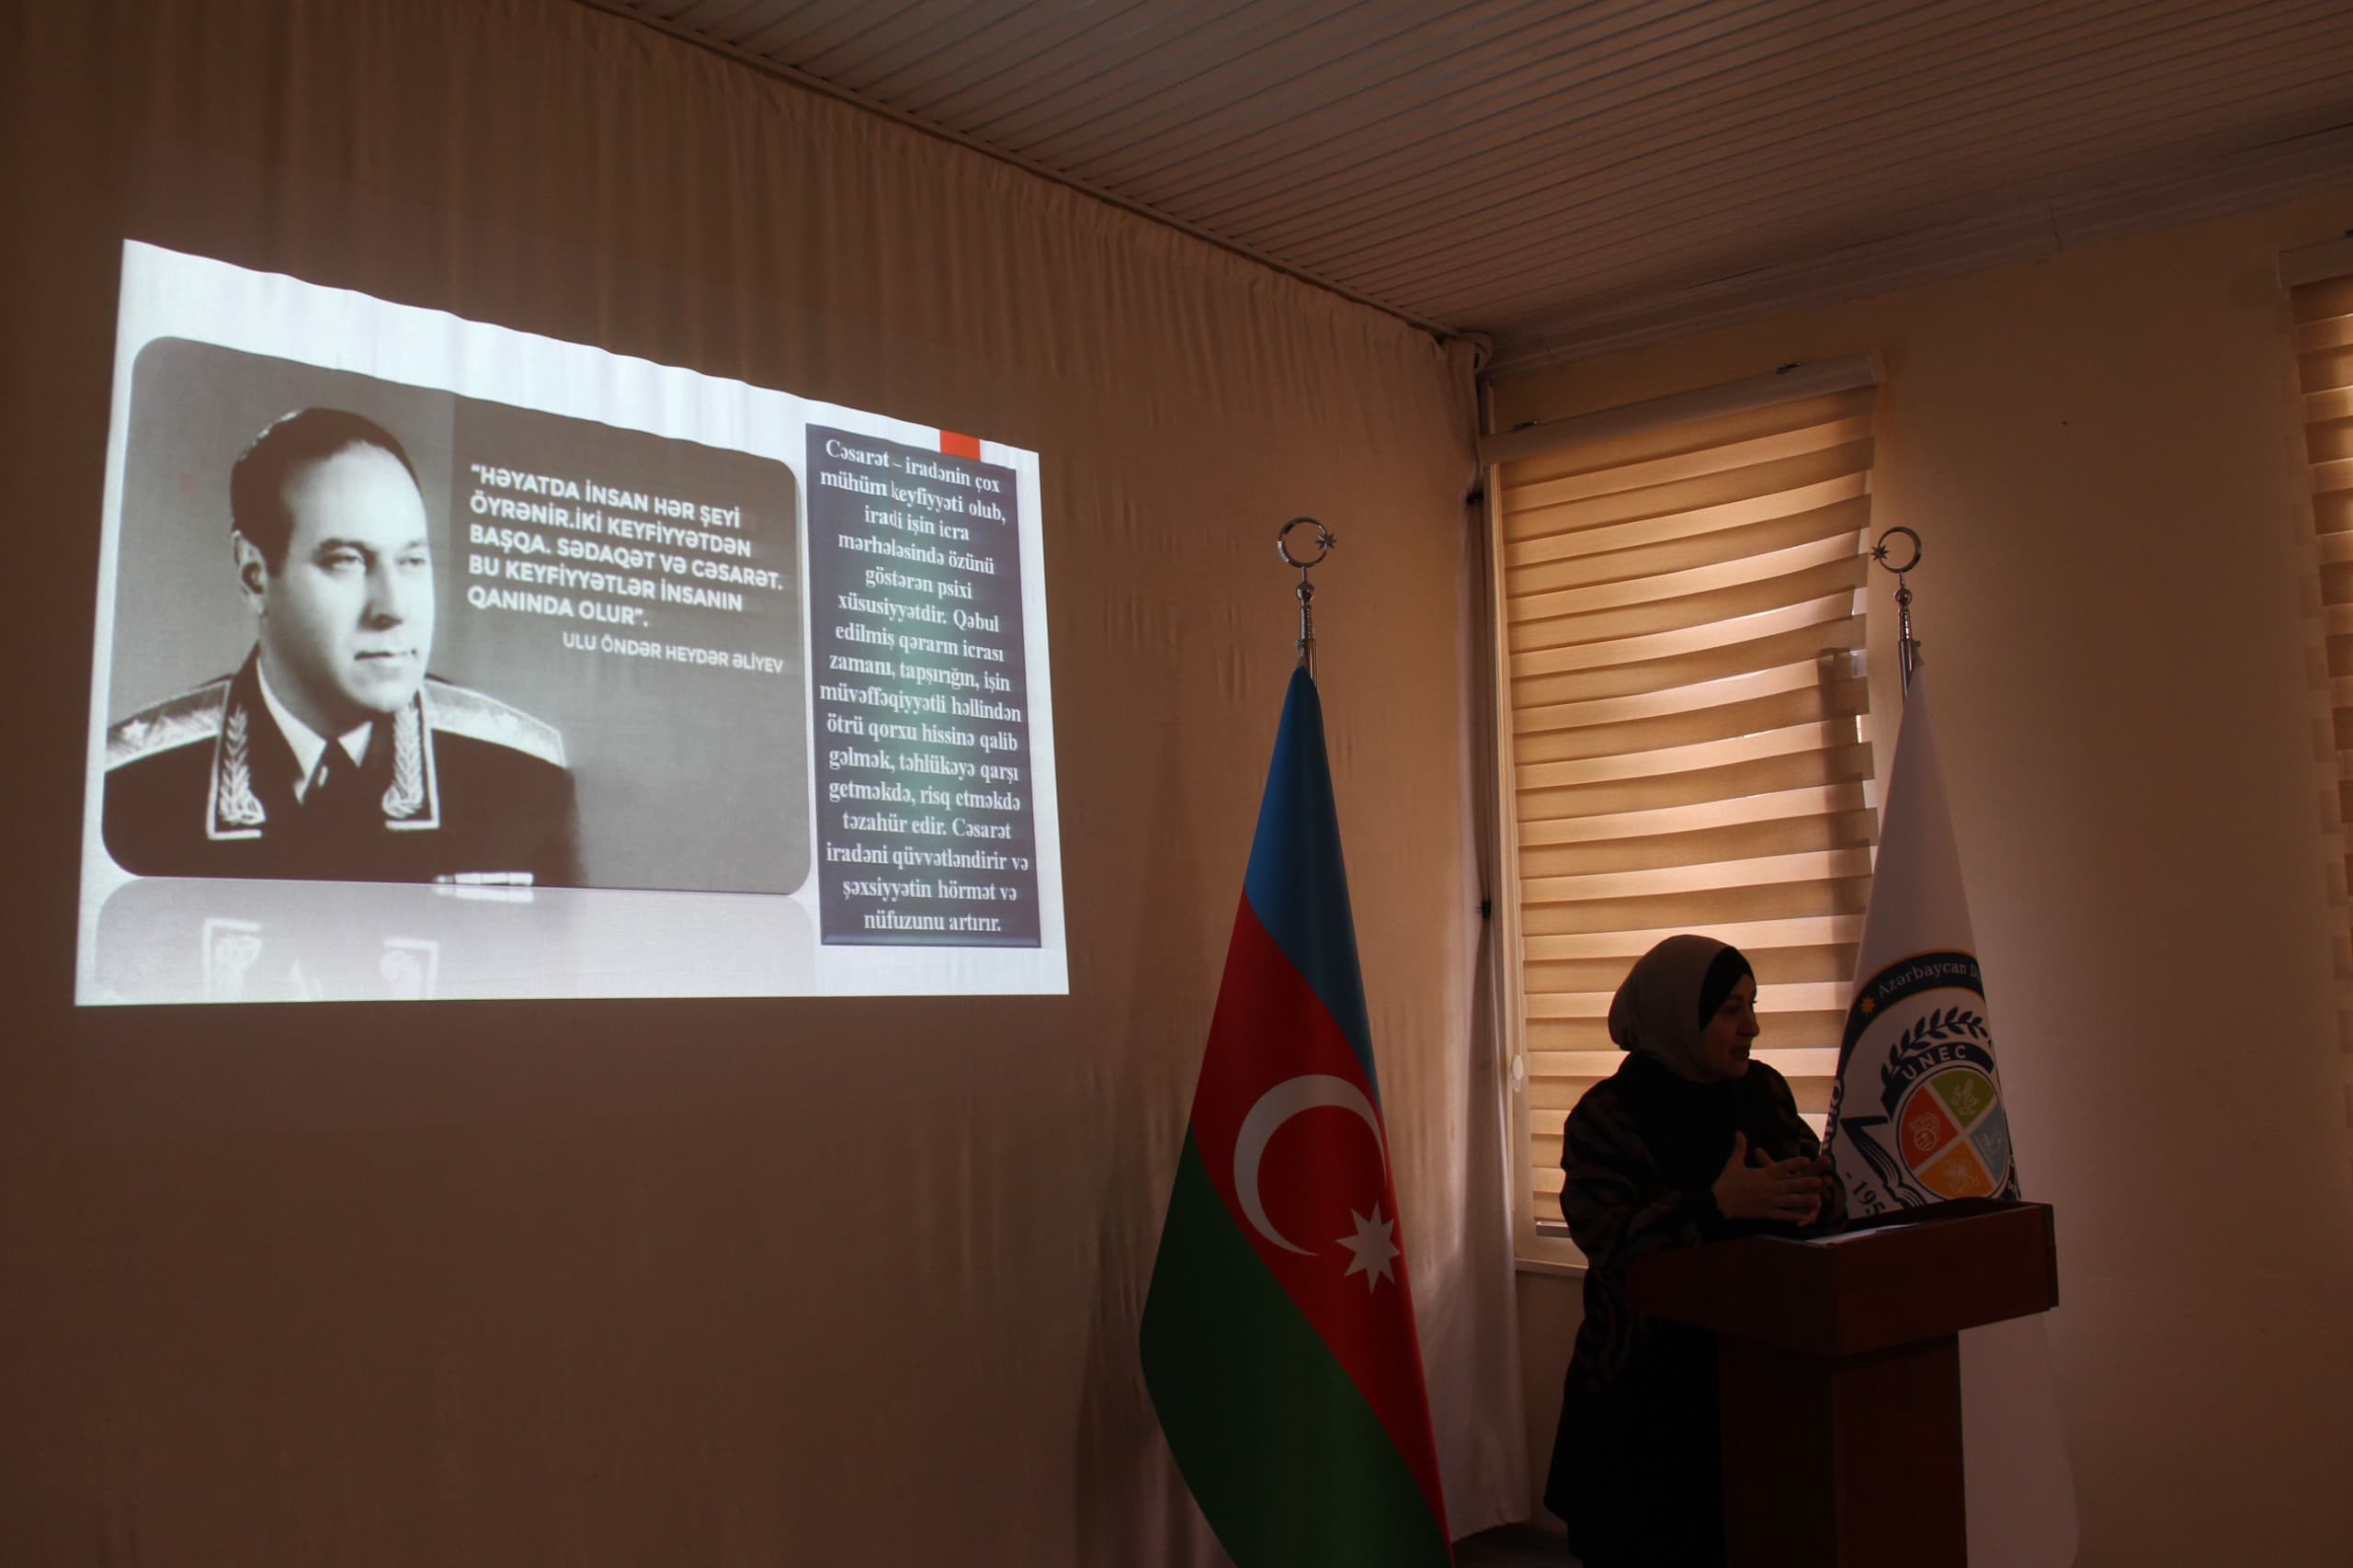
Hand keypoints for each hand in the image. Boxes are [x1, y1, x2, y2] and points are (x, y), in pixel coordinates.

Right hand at [1712, 1133, 1828, 1223]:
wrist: (1719, 1202)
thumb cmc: (1726, 1181)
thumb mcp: (1733, 1163)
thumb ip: (1740, 1148)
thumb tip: (1739, 1132)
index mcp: (1763, 1175)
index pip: (1782, 1167)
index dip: (1795, 1163)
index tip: (1807, 1160)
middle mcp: (1769, 1188)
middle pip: (1791, 1185)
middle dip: (1806, 1183)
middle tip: (1820, 1181)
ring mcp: (1769, 1201)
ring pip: (1790, 1200)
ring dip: (1804, 1200)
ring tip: (1817, 1199)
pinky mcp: (1766, 1212)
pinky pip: (1782, 1214)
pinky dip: (1793, 1216)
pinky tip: (1803, 1217)